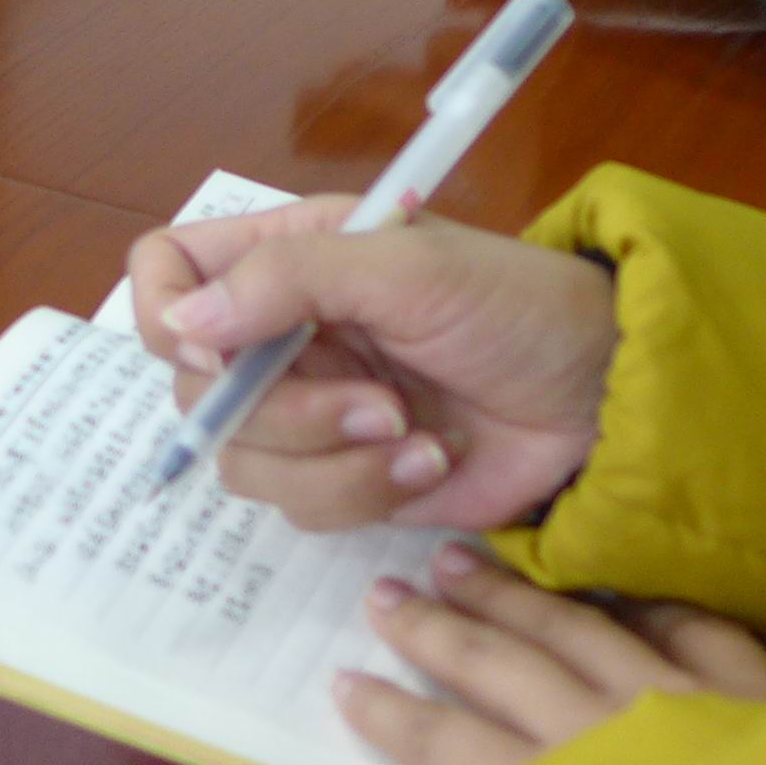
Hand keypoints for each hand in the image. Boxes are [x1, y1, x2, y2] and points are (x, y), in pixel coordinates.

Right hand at [125, 196, 617, 532]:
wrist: (601, 396)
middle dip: (286, 410)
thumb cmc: (512, 306)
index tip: (219, 346)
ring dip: (333, 458)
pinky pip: (302, 507)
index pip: (164, 272)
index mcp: (285, 257)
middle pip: (195, 389)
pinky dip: (365, 490)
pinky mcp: (344, 478)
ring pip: (244, 462)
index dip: (167, 313)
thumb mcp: (406, 267)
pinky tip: (429, 462)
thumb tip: (183, 321)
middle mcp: (281, 333)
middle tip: (377, 399)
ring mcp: (309, 411)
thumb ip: (289, 280)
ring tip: (413, 432)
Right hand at [339, 545, 765, 764]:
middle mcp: (604, 734)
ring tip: (463, 560)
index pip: (448, 744)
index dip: (391, 714)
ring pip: (578, 627)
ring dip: (512, 594)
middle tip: (385, 592)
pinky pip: (693, 628)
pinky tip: (628, 590)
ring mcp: (682, 702)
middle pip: (499, 666)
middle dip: (434, 628)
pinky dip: (653, 605)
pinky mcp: (753, 694)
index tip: (347, 681)